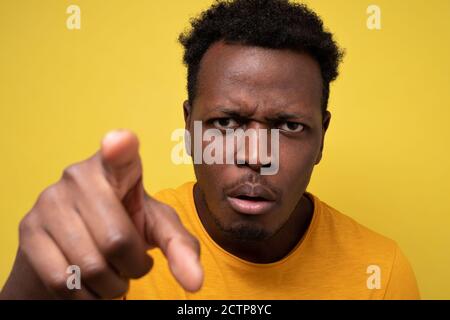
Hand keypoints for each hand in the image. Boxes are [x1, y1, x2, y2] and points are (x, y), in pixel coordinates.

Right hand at [0, 130, 202, 298]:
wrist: (74, 246)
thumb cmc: (123, 227)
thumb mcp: (155, 229)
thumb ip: (179, 246)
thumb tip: (195, 282)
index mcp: (118, 167)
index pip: (120, 153)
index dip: (120, 148)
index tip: (119, 142)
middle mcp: (79, 175)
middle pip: (116, 240)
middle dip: (132, 266)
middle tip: (129, 261)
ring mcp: (49, 201)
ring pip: (90, 266)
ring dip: (110, 284)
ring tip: (111, 271)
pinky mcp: (29, 230)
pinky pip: (63, 281)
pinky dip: (86, 295)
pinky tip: (89, 282)